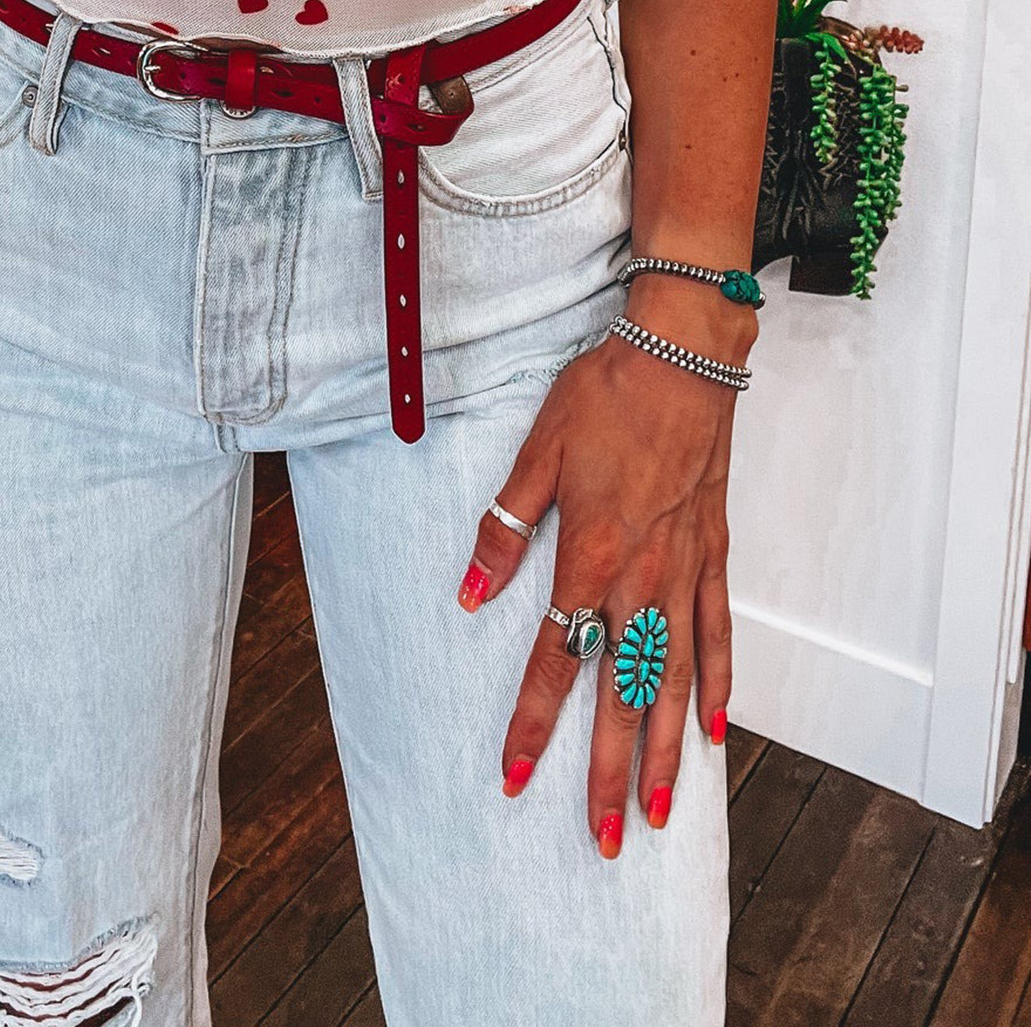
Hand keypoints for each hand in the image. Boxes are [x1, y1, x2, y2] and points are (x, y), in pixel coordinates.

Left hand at [456, 279, 752, 855]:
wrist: (682, 353)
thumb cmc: (606, 394)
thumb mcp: (537, 453)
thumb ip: (505, 530)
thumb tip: (471, 594)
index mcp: (590, 557)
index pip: (554, 660)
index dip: (533, 724)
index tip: (516, 776)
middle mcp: (642, 578)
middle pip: (622, 694)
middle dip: (610, 771)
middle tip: (604, 837)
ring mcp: (685, 570)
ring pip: (675, 679)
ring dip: (668, 750)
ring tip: (660, 811)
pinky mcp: (714, 552)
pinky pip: (717, 632)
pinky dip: (718, 684)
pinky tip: (716, 728)